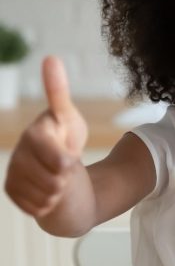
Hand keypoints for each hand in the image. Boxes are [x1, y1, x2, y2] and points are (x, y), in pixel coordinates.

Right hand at [5, 56, 87, 216]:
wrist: (59, 167)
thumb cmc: (66, 138)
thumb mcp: (69, 118)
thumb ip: (58, 92)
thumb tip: (50, 58)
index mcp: (34, 134)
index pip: (61, 160)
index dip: (70, 162)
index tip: (71, 156)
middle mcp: (18, 153)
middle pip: (55, 182)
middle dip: (66, 178)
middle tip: (64, 167)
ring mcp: (12, 173)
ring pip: (46, 197)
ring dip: (58, 192)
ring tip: (56, 177)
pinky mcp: (11, 191)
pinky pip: (37, 208)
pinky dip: (48, 204)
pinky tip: (47, 190)